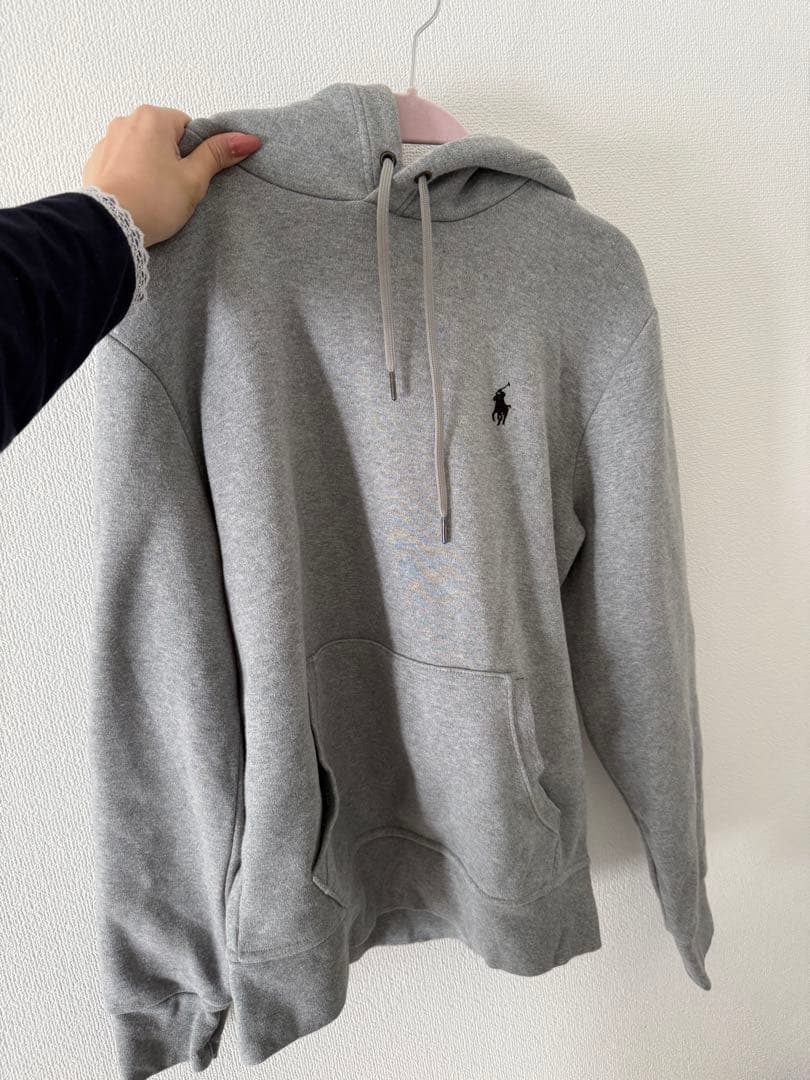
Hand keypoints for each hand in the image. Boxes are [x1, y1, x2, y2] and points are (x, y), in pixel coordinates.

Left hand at [81, 104, 261, 246]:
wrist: (108, 227)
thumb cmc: (152, 201)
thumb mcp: (193, 179)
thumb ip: (217, 155)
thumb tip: (247, 139)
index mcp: (153, 117)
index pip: (187, 127)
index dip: (194, 154)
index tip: (190, 176)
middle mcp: (126, 121)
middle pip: (162, 138)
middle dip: (171, 160)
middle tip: (174, 190)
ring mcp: (107, 141)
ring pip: (141, 151)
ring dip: (150, 168)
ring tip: (153, 197)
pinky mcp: (95, 162)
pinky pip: (121, 164)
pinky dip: (130, 177)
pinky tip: (135, 198)